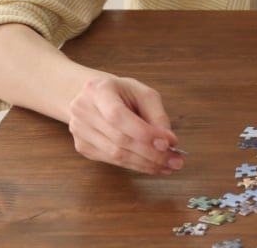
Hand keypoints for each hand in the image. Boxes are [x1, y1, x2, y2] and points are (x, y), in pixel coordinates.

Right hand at [66, 73, 180, 173]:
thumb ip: (156, 114)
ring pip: (115, 154)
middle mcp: (83, 111)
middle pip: (120, 139)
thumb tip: (169, 141)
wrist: (90, 96)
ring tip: (168, 166)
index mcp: (98, 90)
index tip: (168, 143)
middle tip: (176, 161)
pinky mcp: (82, 147)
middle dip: (152, 153)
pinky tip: (152, 166)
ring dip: (145, 164)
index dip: (143, 132)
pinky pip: (111, 161)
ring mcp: (80, 131)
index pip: (118, 116)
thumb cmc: (121, 92)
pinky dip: (135, 166)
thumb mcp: (142, 93)